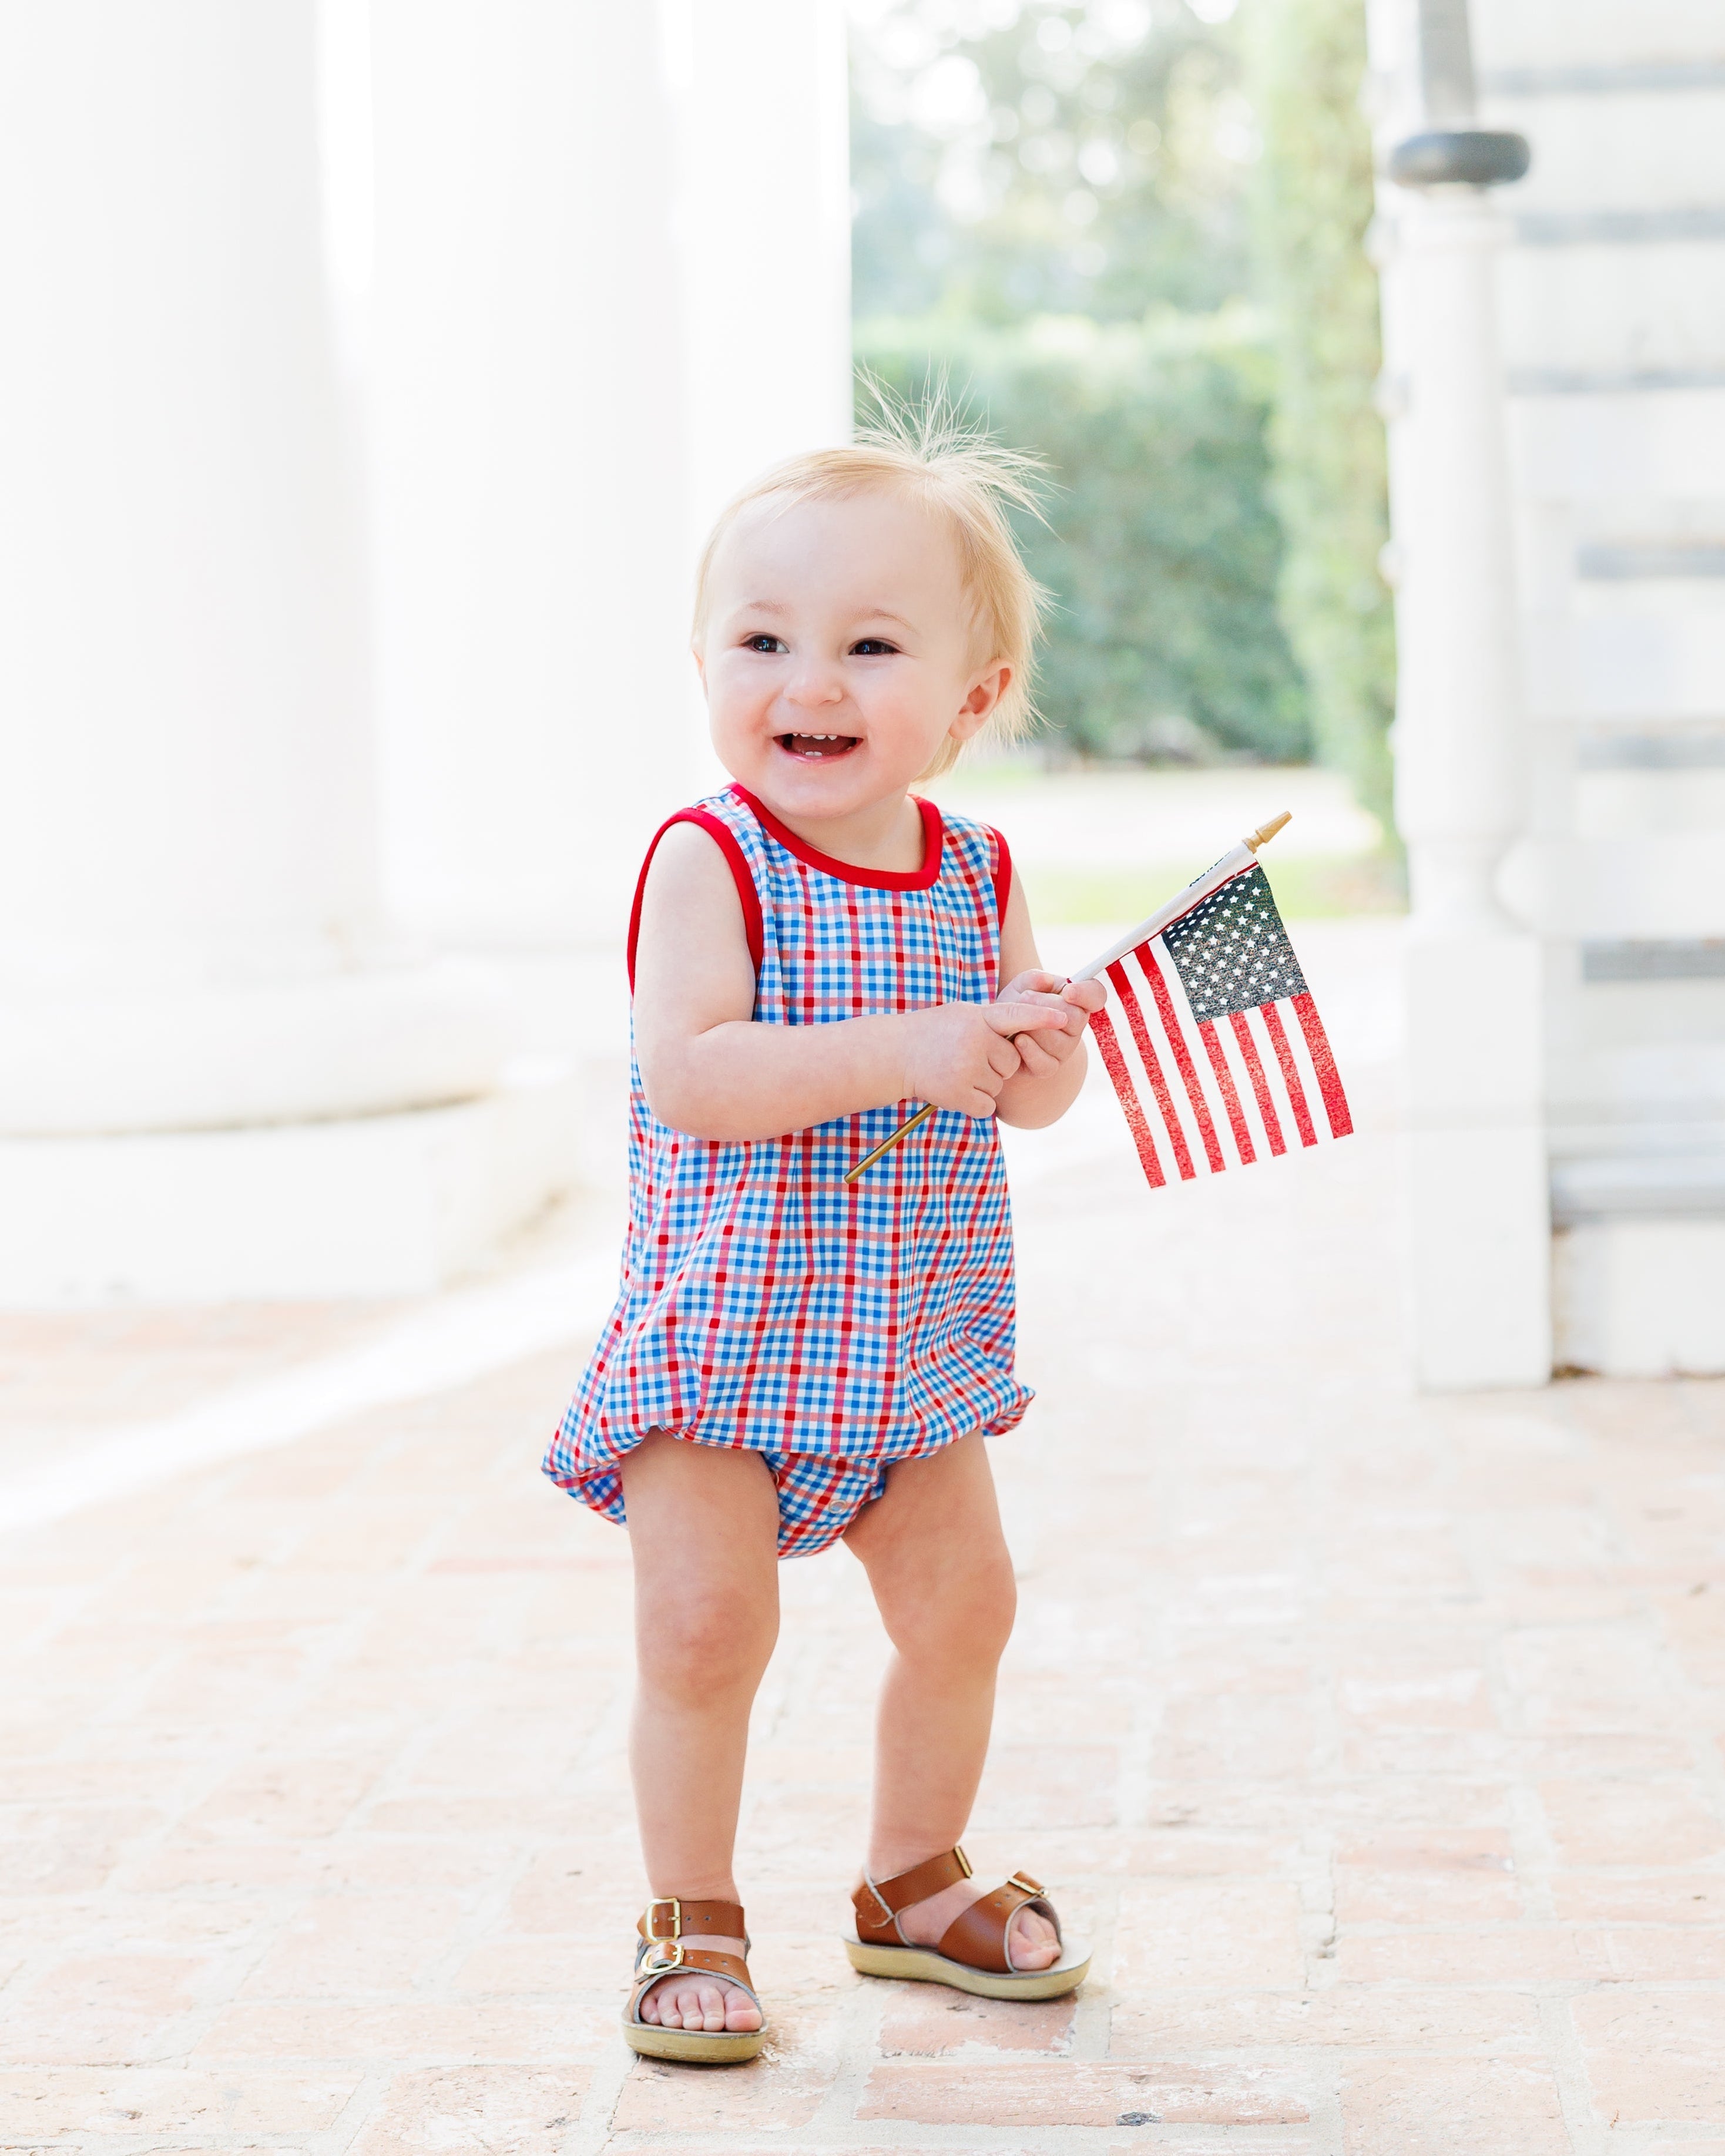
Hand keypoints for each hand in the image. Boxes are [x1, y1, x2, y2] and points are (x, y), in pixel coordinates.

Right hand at [900, 997, 1072, 1117]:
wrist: (895, 1054)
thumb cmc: (933, 1032)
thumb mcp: (963, 1015)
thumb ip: (994, 1019)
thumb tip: (1030, 1021)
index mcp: (978, 1017)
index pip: (1016, 1015)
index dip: (1041, 1018)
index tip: (1064, 1018)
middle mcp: (974, 1040)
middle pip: (1011, 1062)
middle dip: (996, 1064)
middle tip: (967, 1057)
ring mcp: (966, 1068)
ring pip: (999, 1084)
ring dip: (983, 1083)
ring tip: (956, 1070)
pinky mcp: (959, 1094)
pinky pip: (987, 1105)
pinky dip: (975, 1103)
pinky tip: (955, 1089)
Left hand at [995, 971, 1105, 1080]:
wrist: (999, 1031)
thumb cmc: (1015, 1004)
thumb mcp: (1020, 986)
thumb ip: (1033, 979)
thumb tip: (1046, 980)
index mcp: (1075, 1001)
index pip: (1096, 995)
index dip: (1086, 993)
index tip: (1068, 991)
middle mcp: (1075, 1026)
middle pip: (1076, 1018)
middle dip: (1047, 1005)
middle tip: (1025, 997)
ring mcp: (1064, 1049)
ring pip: (1059, 1041)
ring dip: (1034, 1027)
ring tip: (1017, 1020)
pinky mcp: (1048, 1067)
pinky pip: (1046, 1062)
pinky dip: (1029, 1050)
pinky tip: (1018, 1040)